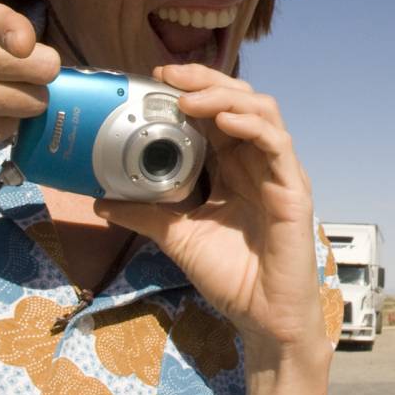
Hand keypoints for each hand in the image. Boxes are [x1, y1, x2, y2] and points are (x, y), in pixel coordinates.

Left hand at [94, 64, 327, 364]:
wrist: (262, 318)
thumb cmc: (231, 277)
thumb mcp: (177, 237)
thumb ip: (145, 214)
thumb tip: (101, 200)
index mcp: (233, 167)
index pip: (216, 111)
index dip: (191, 88)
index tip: (156, 79)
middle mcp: (257, 161)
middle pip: (239, 99)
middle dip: (205, 80)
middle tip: (169, 76)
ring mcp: (278, 172)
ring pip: (261, 111)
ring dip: (225, 96)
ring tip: (190, 98)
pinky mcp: (293, 189)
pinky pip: (277, 144)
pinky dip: (251, 126)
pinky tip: (224, 121)